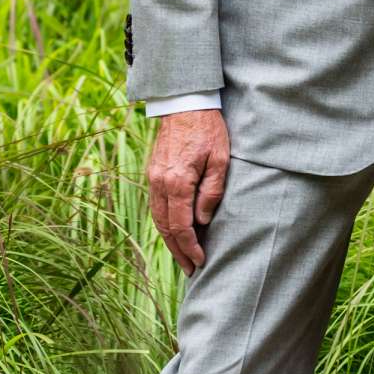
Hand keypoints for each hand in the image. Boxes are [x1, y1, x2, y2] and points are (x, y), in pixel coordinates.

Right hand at [147, 109, 229, 273]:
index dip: (190, 247)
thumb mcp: (220, 159)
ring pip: (158, 218)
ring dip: (169, 240)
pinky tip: (174, 232)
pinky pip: (156, 206)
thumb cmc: (208, 130)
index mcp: (177, 181)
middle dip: (178, 251)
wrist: (185, 104)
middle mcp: (159, 183)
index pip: (181, 226)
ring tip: (183, 257)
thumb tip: (203, 221)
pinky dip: (164, 223)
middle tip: (191, 270)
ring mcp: (153, 178)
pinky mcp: (153, 173)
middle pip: (166, 227)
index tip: (201, 261)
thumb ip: (212, 192)